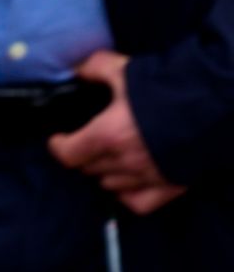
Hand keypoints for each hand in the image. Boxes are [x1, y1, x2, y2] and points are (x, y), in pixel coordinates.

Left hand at [47, 51, 185, 214]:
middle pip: (88, 168)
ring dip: (103, 172)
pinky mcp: (170, 187)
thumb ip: (94, 68)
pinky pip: (138, 202)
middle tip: (84, 142)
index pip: (68, 154)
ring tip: (106, 158)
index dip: (58, 147)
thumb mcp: (123, 70)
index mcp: (106, 136)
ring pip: (109, 184)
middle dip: (81, 155)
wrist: (213, 106)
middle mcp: (123, 162)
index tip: (57, 139)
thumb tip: (77, 70)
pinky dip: (127, 194)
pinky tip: (127, 182)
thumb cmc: (163, 88)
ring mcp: (147, 178)